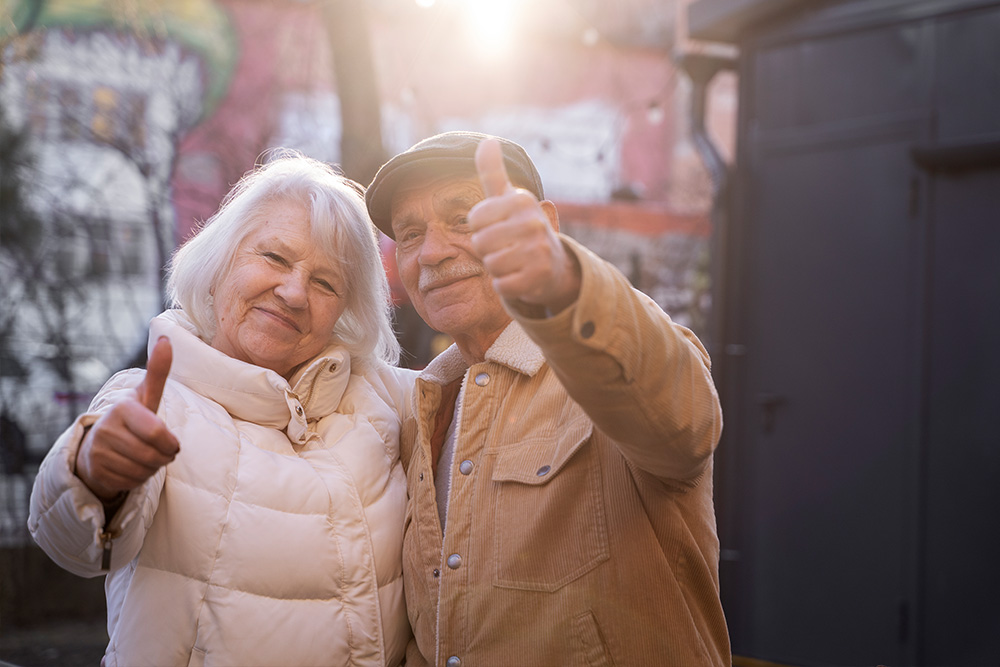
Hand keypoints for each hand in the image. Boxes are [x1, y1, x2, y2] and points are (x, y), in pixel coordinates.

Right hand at [75, 337, 179, 501]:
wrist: (100, 444)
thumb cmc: (134, 417)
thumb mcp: (147, 395)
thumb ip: (158, 371)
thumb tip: (167, 338)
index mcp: (122, 407)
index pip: (156, 432)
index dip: (170, 443)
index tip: (173, 443)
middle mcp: (105, 428)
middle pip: (152, 455)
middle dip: (164, 457)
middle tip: (161, 452)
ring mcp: (97, 451)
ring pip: (143, 471)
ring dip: (153, 468)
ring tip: (144, 456)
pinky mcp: (95, 472)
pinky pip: (131, 482)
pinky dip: (139, 479)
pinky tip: (131, 467)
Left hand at [468, 138, 580, 313]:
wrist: (554, 264)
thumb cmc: (521, 227)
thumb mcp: (508, 198)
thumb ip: (493, 172)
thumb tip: (487, 141)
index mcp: (521, 200)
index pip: (474, 220)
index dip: (481, 228)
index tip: (500, 226)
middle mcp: (533, 222)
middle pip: (480, 243)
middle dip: (488, 250)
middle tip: (507, 247)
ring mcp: (539, 251)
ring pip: (490, 265)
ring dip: (497, 268)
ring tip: (514, 261)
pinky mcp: (539, 277)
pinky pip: (501, 285)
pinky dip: (506, 286)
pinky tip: (520, 277)